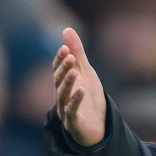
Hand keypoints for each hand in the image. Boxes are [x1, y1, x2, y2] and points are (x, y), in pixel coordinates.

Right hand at [53, 27, 106, 146]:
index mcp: (63, 84)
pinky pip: (73, 111)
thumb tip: (67, 29)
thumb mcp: (86, 73)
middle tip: (69, 56)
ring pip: (63, 95)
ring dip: (68, 83)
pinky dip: (76, 100)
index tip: (65, 48)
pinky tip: (82, 91)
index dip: (60, 59)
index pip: (58, 69)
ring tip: (75, 72)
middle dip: (64, 68)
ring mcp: (66, 109)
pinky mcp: (75, 122)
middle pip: (59, 81)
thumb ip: (77, 53)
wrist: (98, 127)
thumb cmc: (89, 97)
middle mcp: (61, 96)